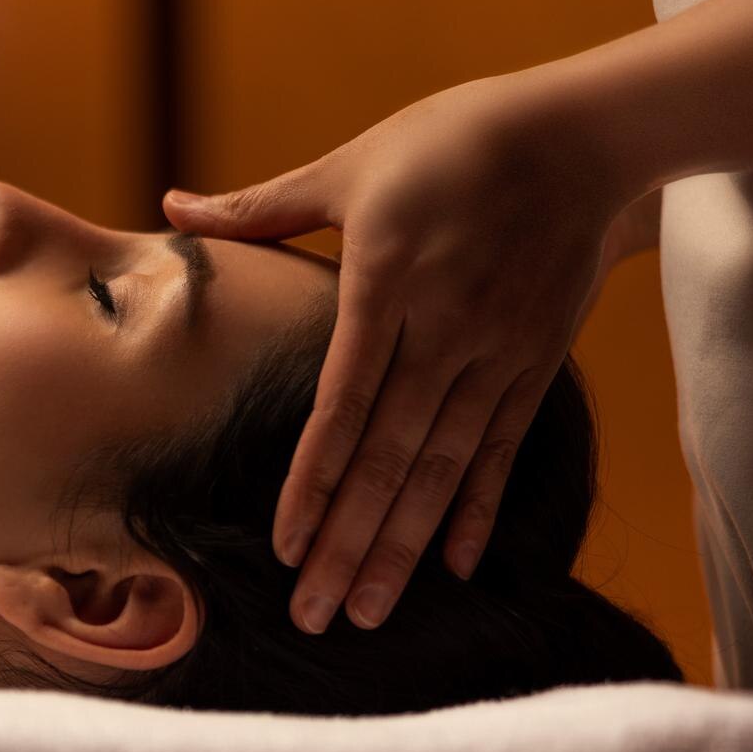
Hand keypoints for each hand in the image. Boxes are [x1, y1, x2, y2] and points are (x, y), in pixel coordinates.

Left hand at [163, 73, 631, 633]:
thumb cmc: (451, 140)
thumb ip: (261, 205)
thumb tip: (170, 203)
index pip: (342, 405)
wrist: (581, 133)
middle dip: (350, 544)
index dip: (313, 480)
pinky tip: (453, 567)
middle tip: (317, 618)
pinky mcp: (534, 364)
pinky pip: (502, 451)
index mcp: (385, 284)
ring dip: (403, 545)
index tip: (286, 547)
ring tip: (372, 613)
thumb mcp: (351, 165)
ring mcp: (494, 354)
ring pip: (442, 469)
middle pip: (389, 458)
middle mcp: (443, 332)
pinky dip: (477, 509)